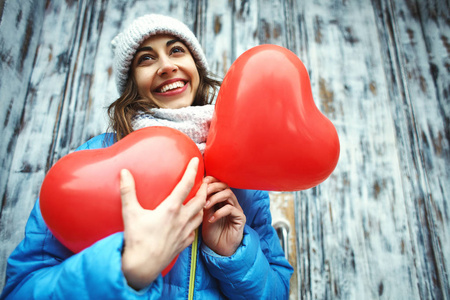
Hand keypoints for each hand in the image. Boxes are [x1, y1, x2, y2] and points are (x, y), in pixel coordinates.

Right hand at [120, 157, 206, 289]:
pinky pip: (194, 232)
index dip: (192, 170)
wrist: (142, 267)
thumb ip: (128, 191)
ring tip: (202, 200)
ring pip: (200, 215)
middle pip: (200, 200)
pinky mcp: (184, 244)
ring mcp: (185, 232)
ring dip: (203, 206)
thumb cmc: (136, 239)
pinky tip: (191, 223)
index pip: (186, 185)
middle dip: (205, 189)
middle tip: (205, 182)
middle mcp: (182, 219)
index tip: (196, 161)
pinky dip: (195, 224)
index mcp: (171, 209)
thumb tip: (124, 172)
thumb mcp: (130, 213)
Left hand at [201, 176, 245, 255]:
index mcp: (221, 199)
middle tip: (202, 193)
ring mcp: (236, 209)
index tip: (201, 182)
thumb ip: (202, 202)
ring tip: (205, 206)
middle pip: (224, 186)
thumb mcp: (203, 214)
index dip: (211, 180)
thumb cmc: (211, 232)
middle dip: (212, 187)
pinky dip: (219, 212)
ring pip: (228, 194)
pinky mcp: (240, 218)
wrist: (219, 249)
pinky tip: (211, 219)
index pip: (219, 183)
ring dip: (215, 198)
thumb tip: (195, 189)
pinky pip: (231, 209)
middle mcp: (230, 202)